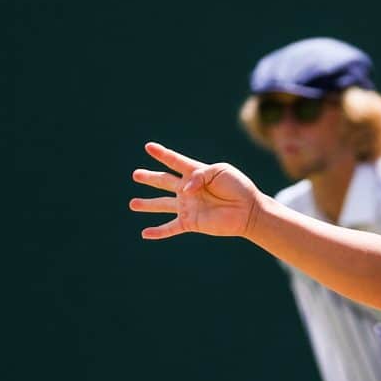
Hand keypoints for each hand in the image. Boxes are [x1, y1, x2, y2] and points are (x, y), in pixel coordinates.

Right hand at [129, 143, 260, 239]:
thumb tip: (184, 191)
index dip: (162, 154)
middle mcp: (188, 189)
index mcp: (195, 173)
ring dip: (147, 204)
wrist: (248, 210)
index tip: (149, 146)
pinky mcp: (191, 222)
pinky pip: (171, 228)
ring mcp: (188, 206)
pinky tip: (145, 234)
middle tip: (135, 174)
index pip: (175, 161)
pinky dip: (158, 232)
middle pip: (164, 181)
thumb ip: (199, 176)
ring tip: (132, 204)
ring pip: (162, 204)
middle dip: (150, 178)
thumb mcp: (219, 172)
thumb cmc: (237, 187)